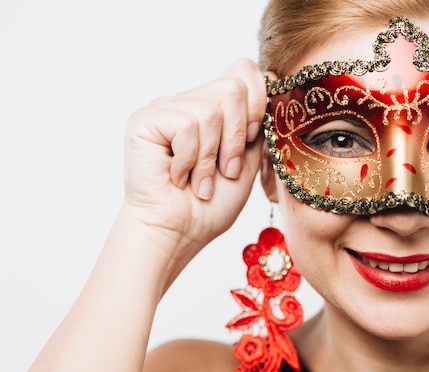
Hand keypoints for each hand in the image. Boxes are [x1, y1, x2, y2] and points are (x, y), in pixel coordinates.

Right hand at [122, 58, 266, 259]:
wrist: (178, 233)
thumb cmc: (210, 206)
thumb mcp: (248, 161)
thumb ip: (258, 125)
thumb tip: (274, 84)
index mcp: (215, 108)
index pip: (243, 72)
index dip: (258, 102)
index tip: (251, 138)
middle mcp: (189, 101)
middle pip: (234, 88)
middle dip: (237, 138)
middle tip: (226, 169)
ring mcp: (166, 108)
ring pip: (212, 111)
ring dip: (212, 157)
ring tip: (200, 180)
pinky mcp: (145, 119)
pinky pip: (187, 125)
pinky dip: (191, 159)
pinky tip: (178, 176)